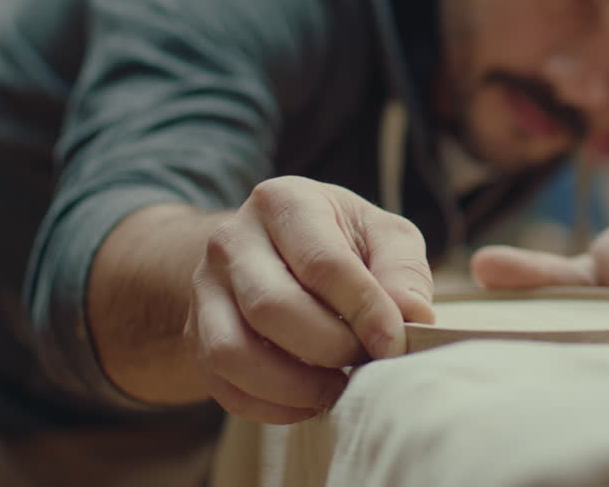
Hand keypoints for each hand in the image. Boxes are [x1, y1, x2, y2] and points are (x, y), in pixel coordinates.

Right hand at [185, 176, 433, 423]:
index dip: (363, 310)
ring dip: (294, 385)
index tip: (393, 342)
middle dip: (330, 348)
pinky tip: (309, 401)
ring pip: (233, 351)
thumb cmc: (341, 241)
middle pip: (272, 308)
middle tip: (366, 361)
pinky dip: (270, 406)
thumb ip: (403, 270)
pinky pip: (222, 382)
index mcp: (284, 202)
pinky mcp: (195, 333)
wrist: (273, 247)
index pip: (323, 262)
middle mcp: (232, 240)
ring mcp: (205, 288)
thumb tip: (413, 316)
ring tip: (338, 387)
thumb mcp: (382, 236)